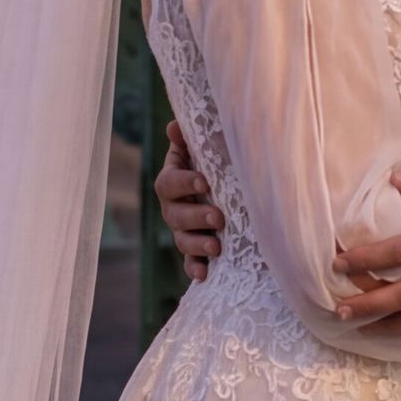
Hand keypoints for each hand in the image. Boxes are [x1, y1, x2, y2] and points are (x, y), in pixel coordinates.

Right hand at [154, 120, 221, 280]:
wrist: (230, 190)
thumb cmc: (215, 163)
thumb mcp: (205, 149)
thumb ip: (190, 138)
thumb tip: (174, 126)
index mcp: (173, 181)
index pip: (169, 183)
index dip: (184, 182)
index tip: (204, 182)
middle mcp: (173, 208)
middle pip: (175, 215)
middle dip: (196, 217)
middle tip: (218, 218)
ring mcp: (182, 231)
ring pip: (182, 240)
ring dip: (197, 245)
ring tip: (216, 247)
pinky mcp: (195, 252)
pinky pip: (189, 263)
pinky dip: (195, 269)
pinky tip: (204, 275)